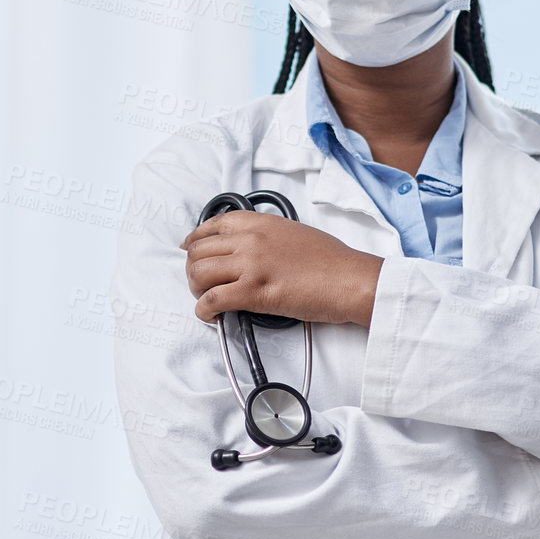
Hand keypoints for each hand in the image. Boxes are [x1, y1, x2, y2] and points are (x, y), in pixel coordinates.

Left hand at [180, 210, 382, 325]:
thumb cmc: (331, 260)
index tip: (189, 248)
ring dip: (196, 290)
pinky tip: (211, 315)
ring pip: (199, 274)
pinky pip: (212, 300)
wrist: (349, 279)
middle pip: (199, 251)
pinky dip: (204, 310)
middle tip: (200, 283)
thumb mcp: (293, 232)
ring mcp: (250, 264)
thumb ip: (265, 236)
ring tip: (207, 299)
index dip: (195, 239)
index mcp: (259, 222)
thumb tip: (249, 250)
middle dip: (193, 269)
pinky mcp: (254, 292)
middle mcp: (249, 239)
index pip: (212, 225)